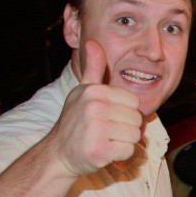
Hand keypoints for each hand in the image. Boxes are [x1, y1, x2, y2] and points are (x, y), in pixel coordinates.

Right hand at [49, 40, 142, 175]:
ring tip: (106, 139)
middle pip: (137, 118)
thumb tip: (93, 42)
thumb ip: (93, 68)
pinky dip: (121, 154)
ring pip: (135, 135)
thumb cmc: (76, 121)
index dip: (125, 111)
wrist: (58, 152)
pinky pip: (129, 150)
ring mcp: (96, 129)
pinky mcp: (100, 150)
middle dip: (126, 127)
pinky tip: (106, 151)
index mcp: (94, 92)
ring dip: (124, 141)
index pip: (133, 102)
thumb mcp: (83, 91)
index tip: (108, 116)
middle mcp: (94, 107)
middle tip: (107, 130)